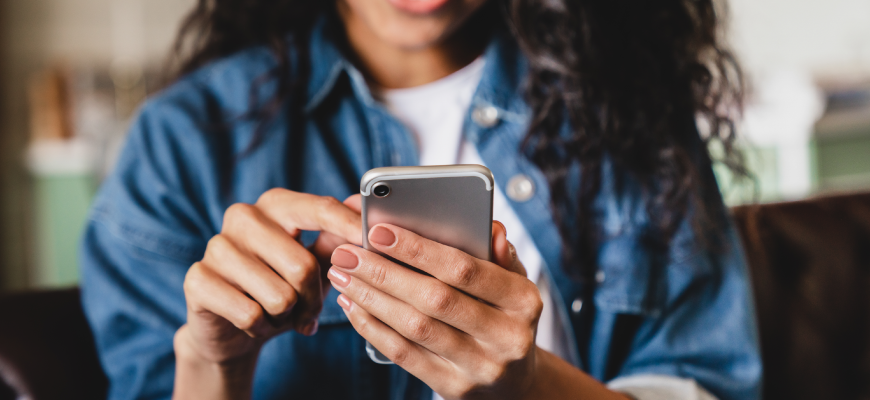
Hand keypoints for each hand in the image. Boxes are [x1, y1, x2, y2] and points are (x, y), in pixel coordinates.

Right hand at [176, 190, 361, 365]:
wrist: (231, 328)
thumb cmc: (280, 288)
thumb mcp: (314, 264)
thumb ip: (337, 239)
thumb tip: (364, 209)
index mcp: (276, 204)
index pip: (319, 209)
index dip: (349, 227)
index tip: (372, 240)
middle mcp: (243, 216)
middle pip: (303, 265)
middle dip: (313, 299)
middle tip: (308, 312)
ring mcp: (216, 245)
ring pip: (279, 296)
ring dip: (286, 316)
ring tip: (277, 314)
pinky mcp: (198, 279)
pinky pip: (250, 314)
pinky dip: (261, 327)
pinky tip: (254, 322)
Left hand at [326, 221, 543, 399]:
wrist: (515, 384)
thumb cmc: (505, 317)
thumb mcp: (514, 283)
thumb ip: (498, 254)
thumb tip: (491, 228)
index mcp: (523, 301)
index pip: (465, 269)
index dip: (419, 250)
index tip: (379, 231)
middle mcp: (507, 336)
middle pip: (434, 299)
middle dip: (384, 273)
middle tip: (347, 254)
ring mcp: (480, 367)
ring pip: (415, 328)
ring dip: (371, 299)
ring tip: (343, 276)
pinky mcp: (454, 387)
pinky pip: (405, 355)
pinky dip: (373, 328)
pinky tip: (354, 306)